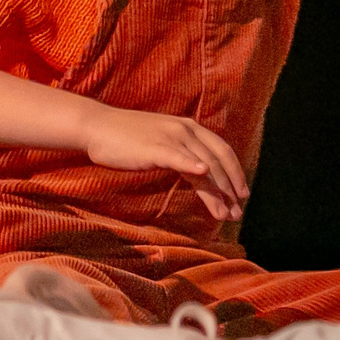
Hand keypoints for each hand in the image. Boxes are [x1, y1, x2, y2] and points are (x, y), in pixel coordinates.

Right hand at [81, 106, 249, 221]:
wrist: (97, 126)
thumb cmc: (126, 138)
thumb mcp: (161, 141)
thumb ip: (181, 152)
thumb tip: (199, 172)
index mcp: (189, 127)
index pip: (223, 150)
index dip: (235, 173)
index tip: (242, 194)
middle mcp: (186, 129)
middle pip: (219, 159)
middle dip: (231, 188)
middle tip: (238, 213)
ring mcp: (171, 137)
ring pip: (205, 164)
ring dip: (218, 192)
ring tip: (225, 214)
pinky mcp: (156, 147)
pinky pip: (179, 158)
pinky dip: (193, 166)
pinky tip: (204, 175)